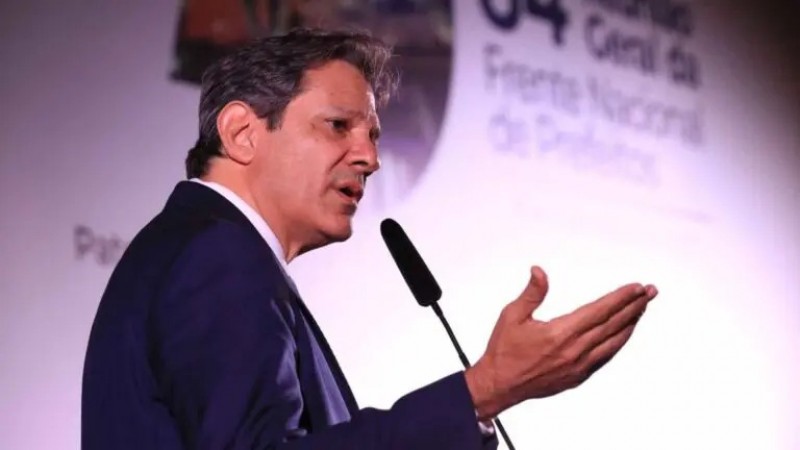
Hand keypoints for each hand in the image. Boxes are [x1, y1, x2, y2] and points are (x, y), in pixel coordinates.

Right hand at [465, 266, 657, 419]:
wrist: (499, 385)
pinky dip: (619, 342)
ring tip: (642, 309)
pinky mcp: (578, 376)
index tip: (636, 288)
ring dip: (630, 324)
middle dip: (634, 306)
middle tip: (649, 293)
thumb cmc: (504, 352)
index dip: (621, 298)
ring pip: (614, 342)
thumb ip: (532, 293)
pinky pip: (606, 357)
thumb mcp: (512, 315)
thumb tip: (539, 272)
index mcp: (560, 333)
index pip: (600, 310)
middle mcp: (574, 351)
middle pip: (613, 324)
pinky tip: (624, 333)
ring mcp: (579, 366)